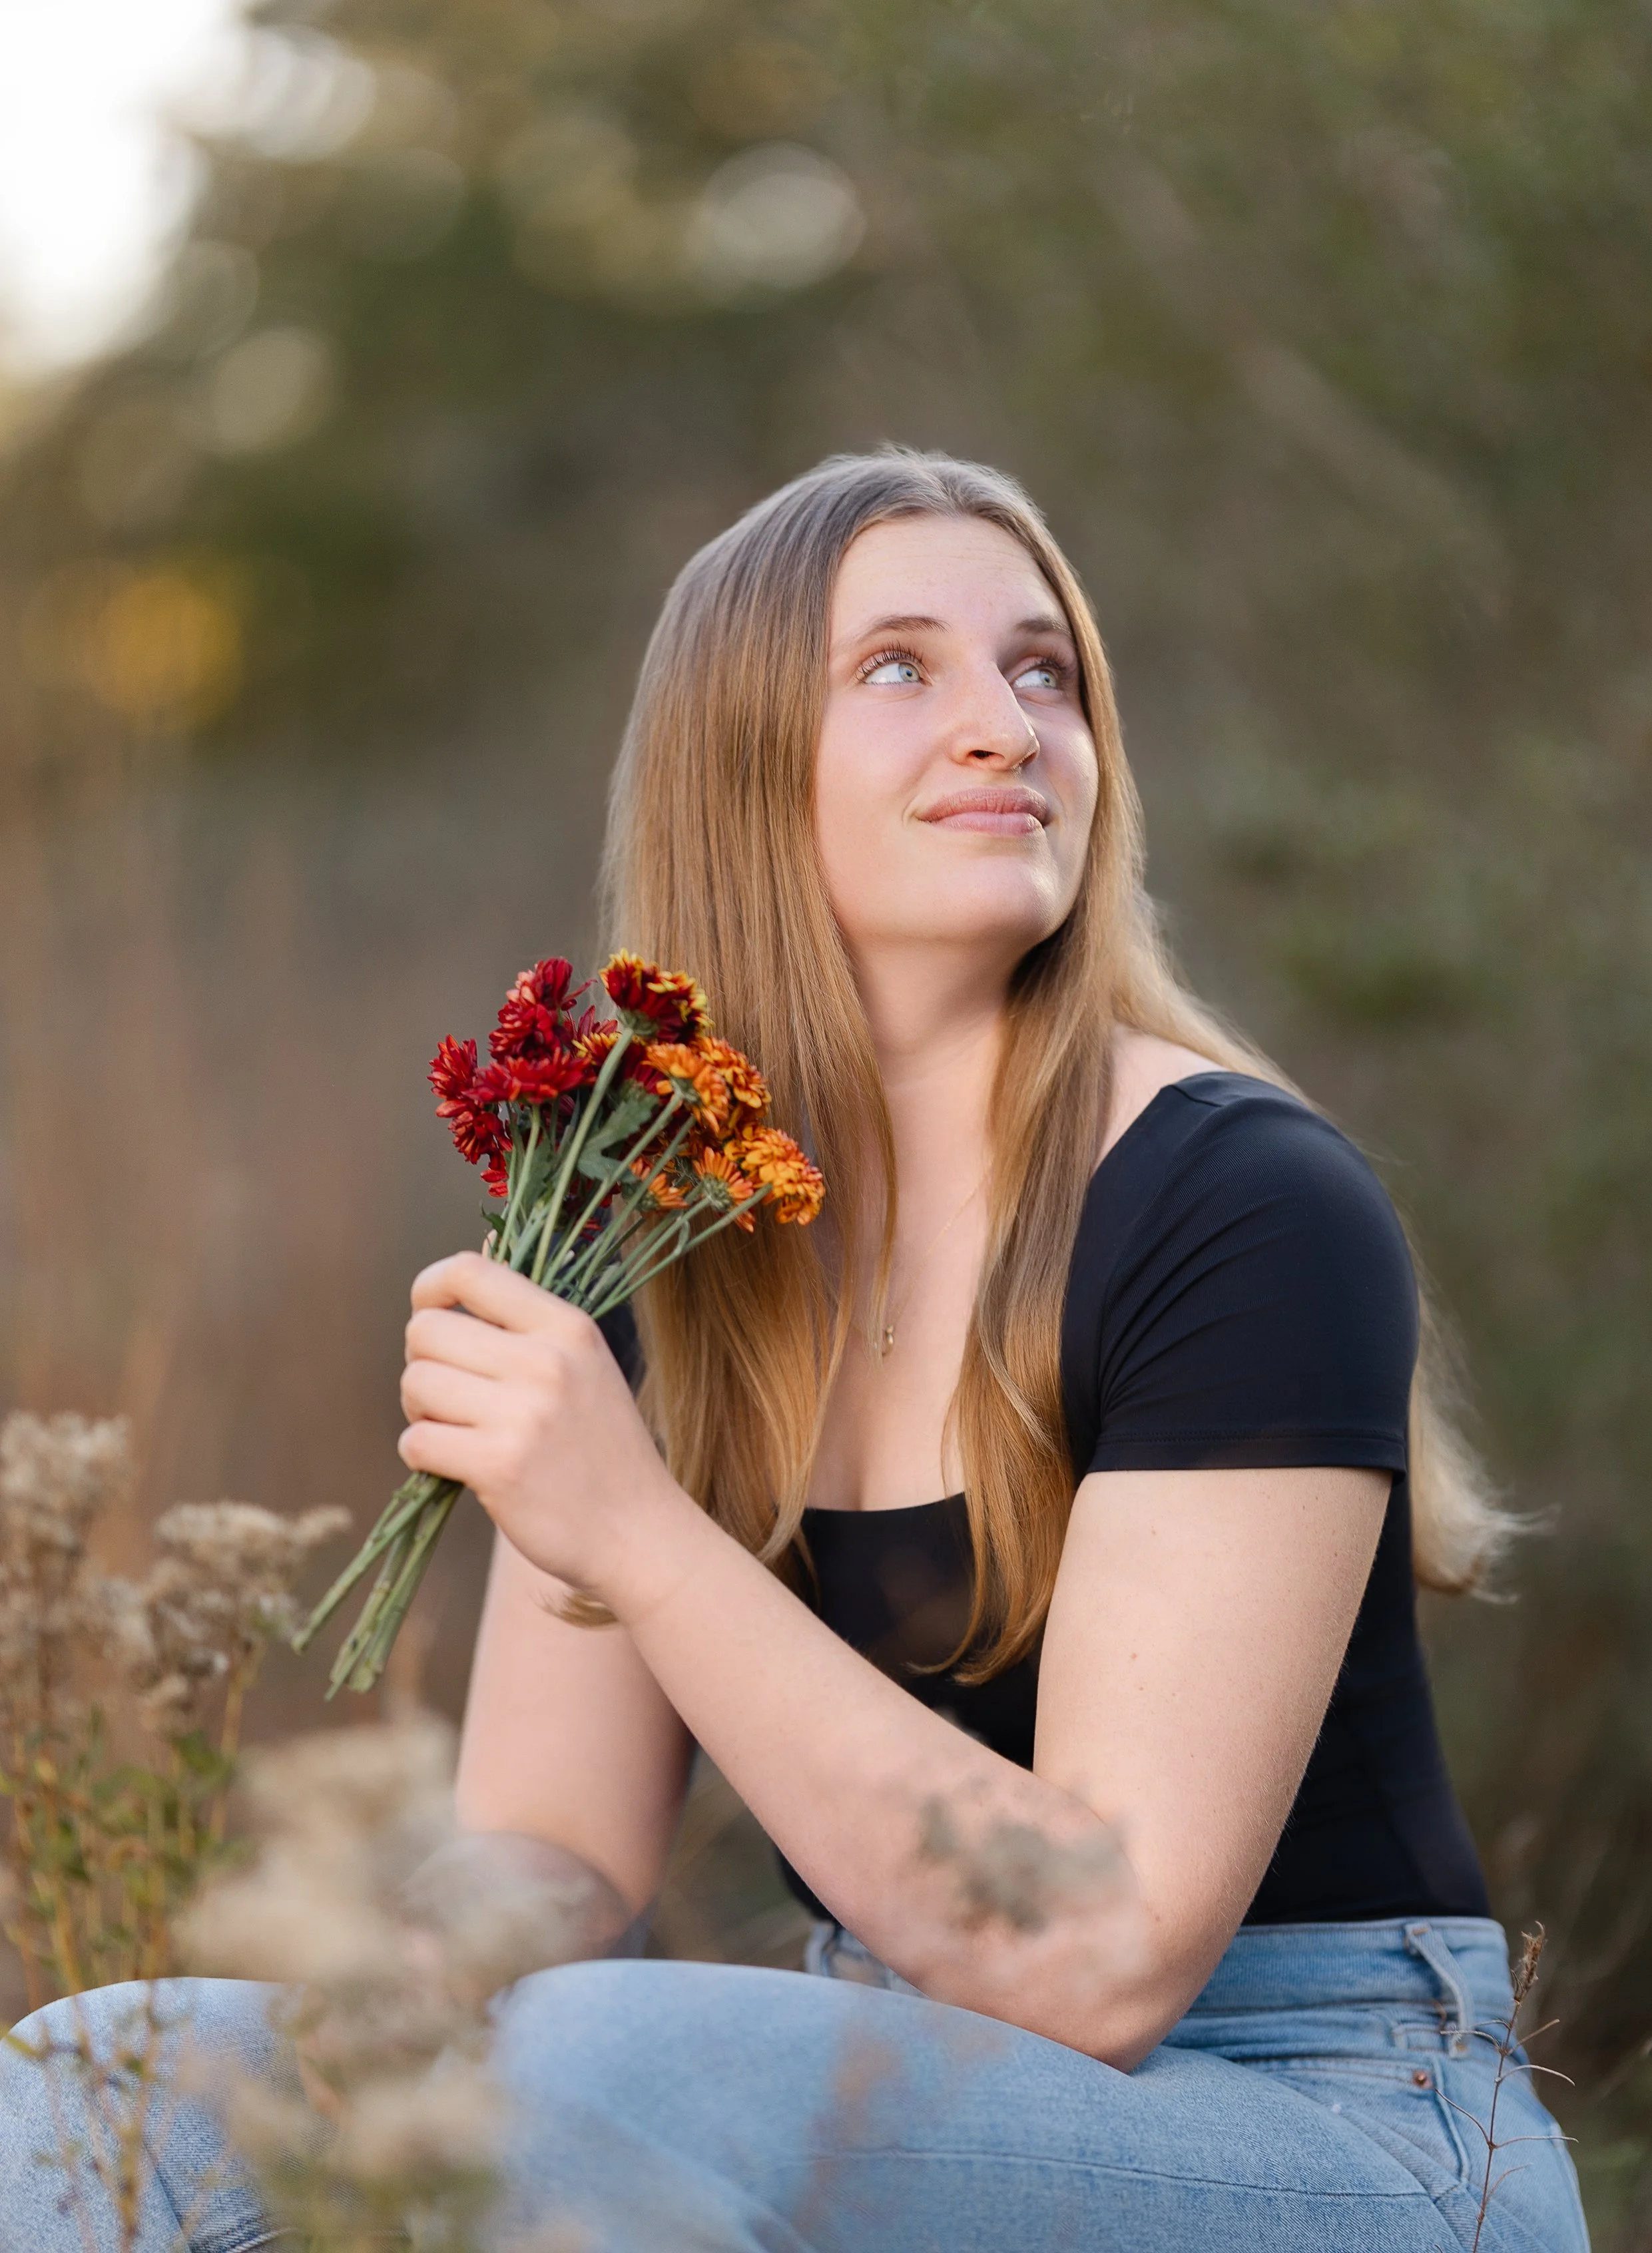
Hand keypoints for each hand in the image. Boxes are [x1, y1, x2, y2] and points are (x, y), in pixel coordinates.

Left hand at [399, 1252, 686, 1600]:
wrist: (638, 1531)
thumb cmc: (599, 1448)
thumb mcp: (585, 1366)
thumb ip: (527, 1329)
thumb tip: (444, 1297)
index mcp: (568, 1326)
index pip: (469, 1272)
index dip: (430, 1290)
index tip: (431, 1316)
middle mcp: (547, 1361)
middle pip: (426, 1330)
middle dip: (422, 1362)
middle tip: (448, 1395)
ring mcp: (523, 1414)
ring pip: (415, 1383)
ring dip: (420, 1411)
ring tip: (455, 1430)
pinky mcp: (499, 1466)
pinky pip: (416, 1441)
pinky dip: (421, 1454)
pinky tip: (454, 1464)